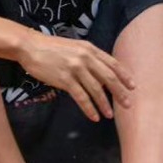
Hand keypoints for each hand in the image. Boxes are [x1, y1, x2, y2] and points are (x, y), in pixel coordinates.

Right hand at [16, 29, 135, 121]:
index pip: (112, 64)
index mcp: (89, 49)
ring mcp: (75, 68)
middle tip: (127, 104)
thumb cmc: (51, 47)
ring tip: (110, 115)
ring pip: (96, 90)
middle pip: (108, 78)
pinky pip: (81, 97)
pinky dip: (89, 108)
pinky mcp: (64, 79)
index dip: (124, 76)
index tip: (132, 87)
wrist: (30, 46)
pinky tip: (94, 116)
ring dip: (104, 104)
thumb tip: (101, 77)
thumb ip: (88, 58)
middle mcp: (85, 57)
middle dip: (119, 93)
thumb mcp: (74, 47)